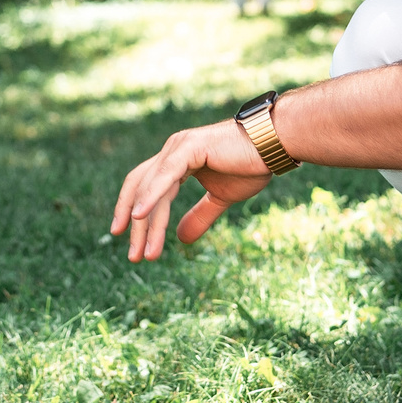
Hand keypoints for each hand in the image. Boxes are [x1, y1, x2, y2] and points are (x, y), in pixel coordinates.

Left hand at [109, 117, 274, 261]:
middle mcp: (171, 151)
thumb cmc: (251, 166)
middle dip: (135, 225)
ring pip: (150, 187)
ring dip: (144, 221)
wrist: (274, 145)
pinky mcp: (189, 148)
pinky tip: (139, 215)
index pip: (144, 187)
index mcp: (176, 161)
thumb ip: (199, 216)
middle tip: (133, 257)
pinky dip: (151, 196)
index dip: (131, 211)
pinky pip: (165, 176)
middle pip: (140, 190)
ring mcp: (178, 147)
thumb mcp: (221, 199)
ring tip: (142, 251)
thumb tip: (181, 239)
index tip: (127, 240)